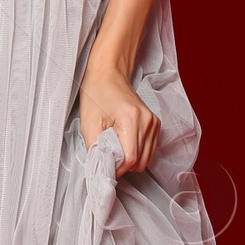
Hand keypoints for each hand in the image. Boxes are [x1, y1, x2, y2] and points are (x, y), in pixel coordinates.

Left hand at [78, 57, 159, 173]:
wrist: (108, 73)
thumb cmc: (96, 94)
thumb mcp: (89, 123)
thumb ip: (96, 150)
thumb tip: (102, 171)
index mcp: (132, 119)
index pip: (130, 158)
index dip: (117, 168)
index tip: (104, 165)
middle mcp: (148, 121)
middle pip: (140, 161)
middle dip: (123, 164)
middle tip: (107, 156)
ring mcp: (154, 122)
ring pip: (147, 158)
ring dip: (130, 159)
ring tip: (114, 147)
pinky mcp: (155, 124)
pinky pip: (149, 149)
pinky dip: (137, 152)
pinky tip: (124, 143)